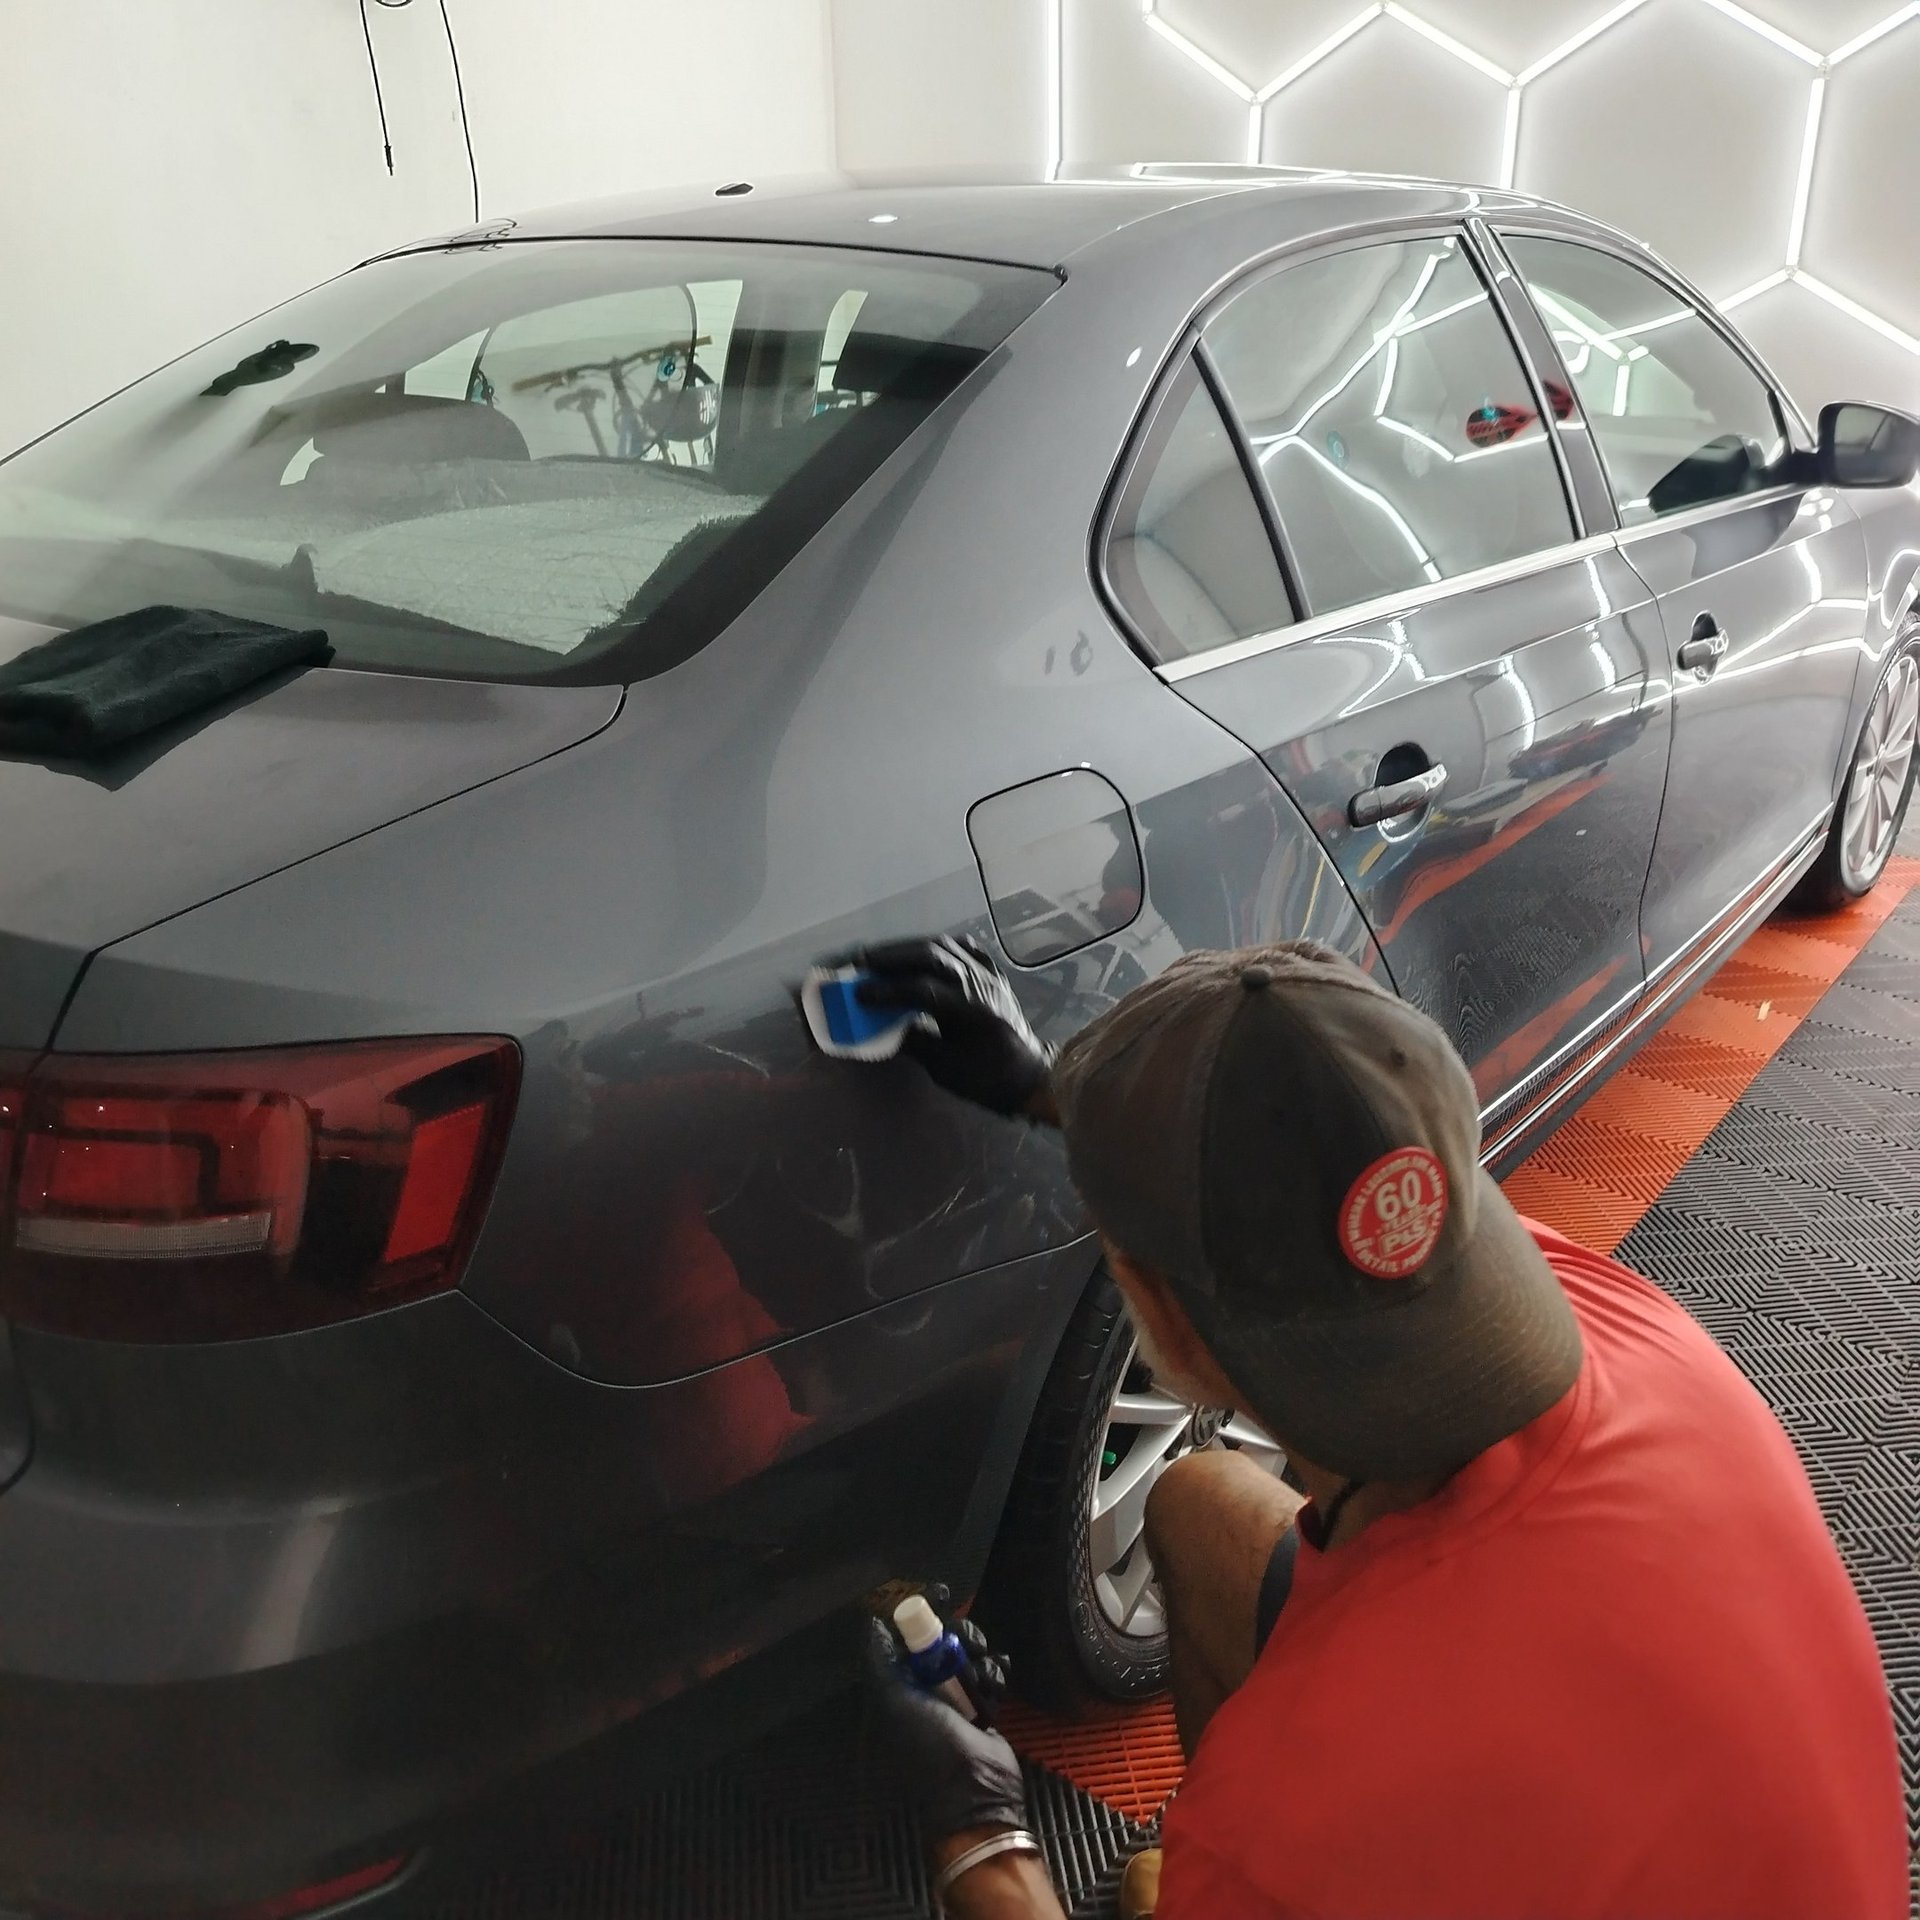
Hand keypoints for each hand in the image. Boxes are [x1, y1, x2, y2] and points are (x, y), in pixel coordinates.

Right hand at [853, 936, 1053, 1117]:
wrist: (1031, 1076)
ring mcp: (989, 974)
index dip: (888, 991)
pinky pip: (967, 948)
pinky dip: (942, 946)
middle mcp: (980, 984)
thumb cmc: (987, 1079)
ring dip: (910, 947)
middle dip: (892, 957)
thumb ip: (914, 1042)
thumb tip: (879, 1025)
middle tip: (861, 961)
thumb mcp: (945, 1069)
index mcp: (970, 1011)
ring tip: (882, 954)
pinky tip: (923, 950)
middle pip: (932, 956)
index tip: (858, 994)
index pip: (921, 990)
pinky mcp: (994, 973)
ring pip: (946, 946)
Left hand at [863, 1615, 1026, 1844]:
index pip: (906, 1637)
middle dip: (959, 1635)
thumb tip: (872, 1622)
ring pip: (968, 1653)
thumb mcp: (892, 1702)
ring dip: (979, 1657)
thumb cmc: (928, 1744)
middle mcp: (923, 1690)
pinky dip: (995, 1675)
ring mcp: (955, 1698)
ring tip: (984, 1675)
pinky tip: (997, 1687)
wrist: (975, 1788)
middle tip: (970, 1645)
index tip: (943, 1594)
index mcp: (897, 1688)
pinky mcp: (983, 1705)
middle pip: (942, 1639)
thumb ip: (880, 1661)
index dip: (923, 1611)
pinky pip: (989, 1673)